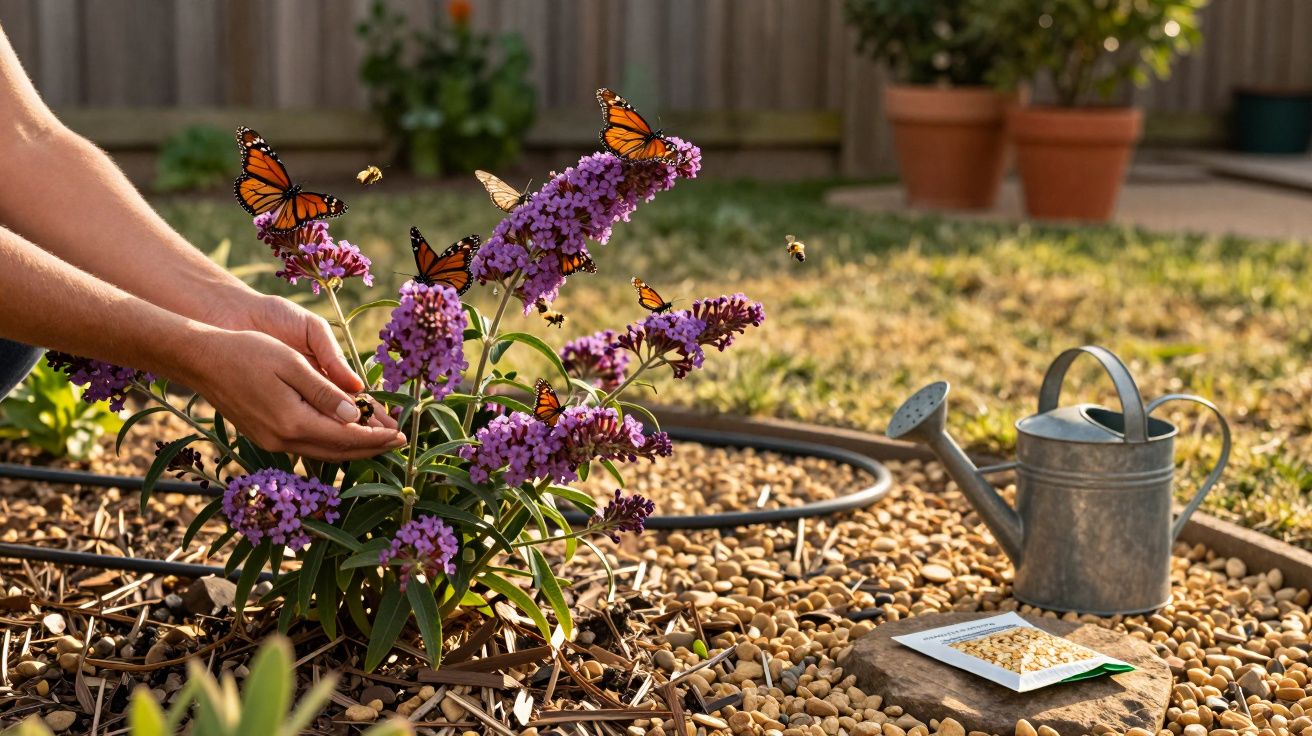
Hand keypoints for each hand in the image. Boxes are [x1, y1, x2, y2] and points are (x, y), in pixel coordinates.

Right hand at [183, 328, 405, 460]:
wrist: (201, 359)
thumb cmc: (248, 352)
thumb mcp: (292, 365)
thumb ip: (325, 393)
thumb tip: (356, 417)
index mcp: (293, 421)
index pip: (347, 437)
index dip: (377, 437)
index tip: (401, 435)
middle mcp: (282, 440)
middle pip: (338, 452)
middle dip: (370, 447)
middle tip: (397, 442)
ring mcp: (271, 441)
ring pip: (322, 452)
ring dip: (351, 448)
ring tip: (377, 440)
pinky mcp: (264, 436)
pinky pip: (307, 446)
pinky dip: (330, 442)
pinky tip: (342, 434)